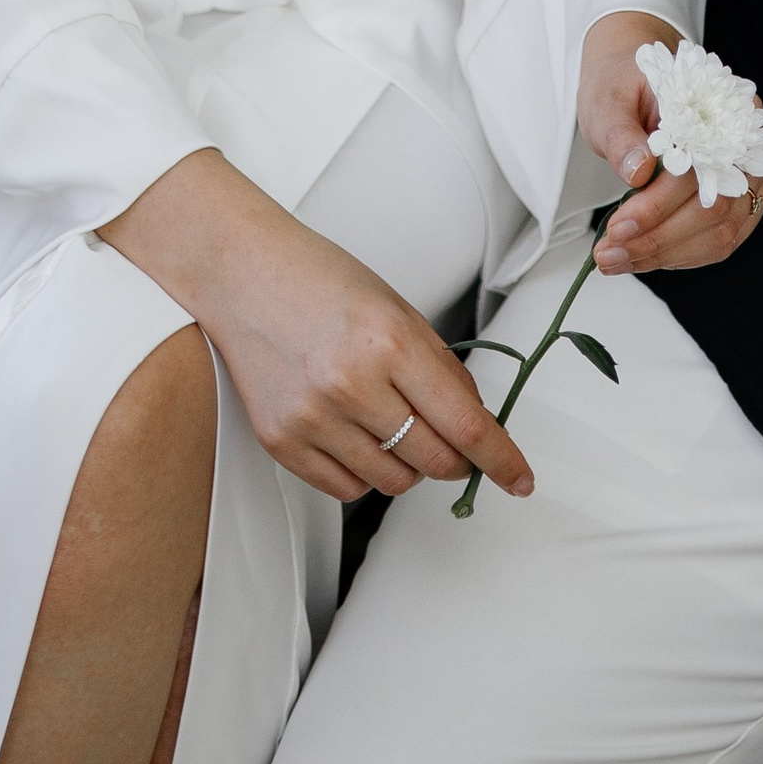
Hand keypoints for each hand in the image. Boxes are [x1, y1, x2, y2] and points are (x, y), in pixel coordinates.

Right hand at [99, 149, 531, 507]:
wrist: (243, 274)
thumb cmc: (319, 279)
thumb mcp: (396, 308)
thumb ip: (438, 367)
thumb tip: (474, 424)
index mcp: (390, 340)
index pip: (466, 423)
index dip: (501, 459)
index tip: (519, 478)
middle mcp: (352, 384)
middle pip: (435, 461)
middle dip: (457, 460)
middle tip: (452, 441)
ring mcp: (313, 417)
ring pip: (393, 481)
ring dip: (409, 465)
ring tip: (392, 424)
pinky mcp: (282, 442)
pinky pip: (346, 489)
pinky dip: (364, 474)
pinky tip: (358, 437)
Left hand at [576, 9, 762, 279]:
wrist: (634, 79)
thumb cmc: (624, 85)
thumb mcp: (610, 100)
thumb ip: (623, 134)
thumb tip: (639, 170)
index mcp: (721, 103)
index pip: (698, 168)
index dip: (657, 206)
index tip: (617, 228)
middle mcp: (745, 140)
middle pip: (716, 208)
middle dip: (658, 240)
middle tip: (609, 254)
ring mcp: (747, 173)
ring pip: (720, 232)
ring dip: (666, 255)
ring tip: (617, 259)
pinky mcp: (737, 199)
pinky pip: (718, 240)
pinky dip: (679, 254)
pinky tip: (643, 255)